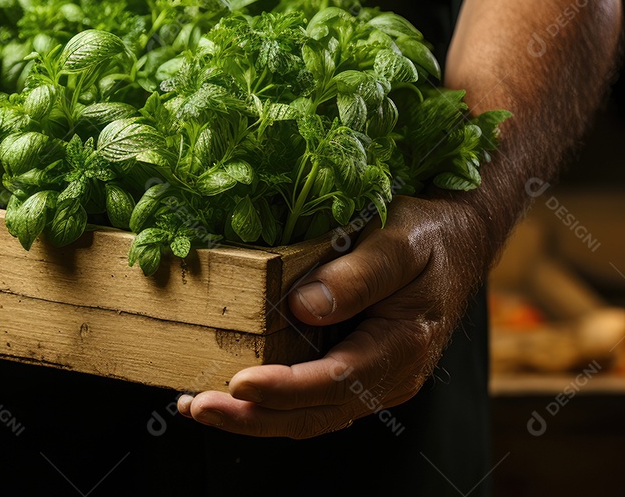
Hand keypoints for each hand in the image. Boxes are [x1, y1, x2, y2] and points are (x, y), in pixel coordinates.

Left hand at [177, 195, 485, 437]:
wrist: (456, 240)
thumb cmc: (428, 237)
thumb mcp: (400, 242)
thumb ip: (357, 275)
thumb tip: (303, 306)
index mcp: (400, 347)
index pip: (335, 380)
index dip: (284, 388)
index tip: (238, 383)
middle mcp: (385, 377)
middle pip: (313, 414)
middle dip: (252, 417)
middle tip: (197, 408)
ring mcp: (368, 379)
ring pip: (306, 414)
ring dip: (250, 416)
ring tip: (196, 407)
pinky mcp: (351, 368)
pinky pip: (307, 397)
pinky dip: (266, 400)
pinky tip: (227, 392)